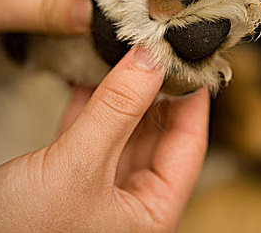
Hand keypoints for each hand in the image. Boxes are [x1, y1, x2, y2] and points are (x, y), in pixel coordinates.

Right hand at [0, 47, 209, 231]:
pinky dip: (91, 104)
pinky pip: (91, 134)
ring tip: (126, 52)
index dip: (192, 98)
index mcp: (151, 214)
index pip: (188, 145)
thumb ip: (117, 110)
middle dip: (155, 90)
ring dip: (122, 93)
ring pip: (123, 131)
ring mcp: (99, 190)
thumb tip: (150, 61)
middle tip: (156, 47)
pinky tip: (90, 74)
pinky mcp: (68, 179)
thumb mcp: (79, 166)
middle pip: (157, 135)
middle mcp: (130, 204)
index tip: (190, 58)